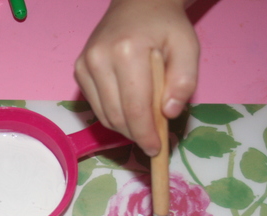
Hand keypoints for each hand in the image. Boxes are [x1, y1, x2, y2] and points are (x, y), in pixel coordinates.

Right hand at [74, 0, 198, 156]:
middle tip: (154, 139)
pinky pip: (96, 107)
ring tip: (144, 123)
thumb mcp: (187, 47)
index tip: (156, 149)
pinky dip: (113, 115)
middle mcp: (99, 58)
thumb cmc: (164, 27)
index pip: (134, 107)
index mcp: (127, 51)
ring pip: (104, 116)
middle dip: (136, 134)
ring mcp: (84, 65)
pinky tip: (129, 107)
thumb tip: (169, 114)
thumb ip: (184, 81)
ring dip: (125, 127)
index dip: (145, 134)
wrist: (138, 4)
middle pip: (116, 116)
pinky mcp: (79, 70)